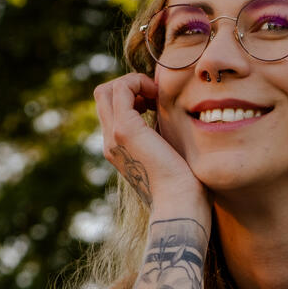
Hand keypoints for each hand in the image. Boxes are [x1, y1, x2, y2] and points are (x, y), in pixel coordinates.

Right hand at [94, 72, 208, 212]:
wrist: (181, 206)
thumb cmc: (184, 187)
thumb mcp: (168, 155)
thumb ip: (161, 137)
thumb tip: (170, 117)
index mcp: (119, 149)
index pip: (111, 109)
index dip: (132, 96)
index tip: (157, 102)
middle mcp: (110, 143)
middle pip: (103, 96)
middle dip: (129, 86)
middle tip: (155, 95)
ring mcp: (114, 137)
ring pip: (107, 90)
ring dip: (133, 83)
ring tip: (156, 95)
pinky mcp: (125, 131)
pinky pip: (121, 89)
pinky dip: (138, 82)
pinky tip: (158, 96)